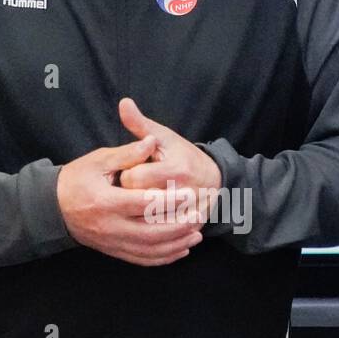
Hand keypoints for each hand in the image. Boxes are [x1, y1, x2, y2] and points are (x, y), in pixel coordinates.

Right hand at [56, 109, 203, 265]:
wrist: (51, 207)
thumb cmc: (75, 179)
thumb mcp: (97, 161)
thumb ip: (126, 154)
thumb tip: (151, 143)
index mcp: (105, 201)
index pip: (143, 203)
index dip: (169, 200)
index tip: (190, 194)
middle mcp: (109, 226)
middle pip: (151, 232)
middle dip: (179, 225)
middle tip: (199, 215)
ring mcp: (111, 242)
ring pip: (150, 249)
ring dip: (175, 244)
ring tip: (195, 234)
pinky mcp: (113, 251)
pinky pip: (142, 259)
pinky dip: (164, 258)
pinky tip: (179, 250)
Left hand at [115, 97, 222, 222]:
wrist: (215, 181)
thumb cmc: (182, 155)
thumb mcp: (163, 137)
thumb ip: (140, 124)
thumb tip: (123, 103)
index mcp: (176, 169)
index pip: (135, 179)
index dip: (126, 176)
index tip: (128, 172)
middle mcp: (186, 193)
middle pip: (140, 202)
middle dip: (131, 196)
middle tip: (132, 189)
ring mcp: (191, 213)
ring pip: (150, 221)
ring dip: (139, 214)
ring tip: (138, 202)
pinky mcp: (192, 228)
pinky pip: (163, 234)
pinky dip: (151, 228)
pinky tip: (147, 217)